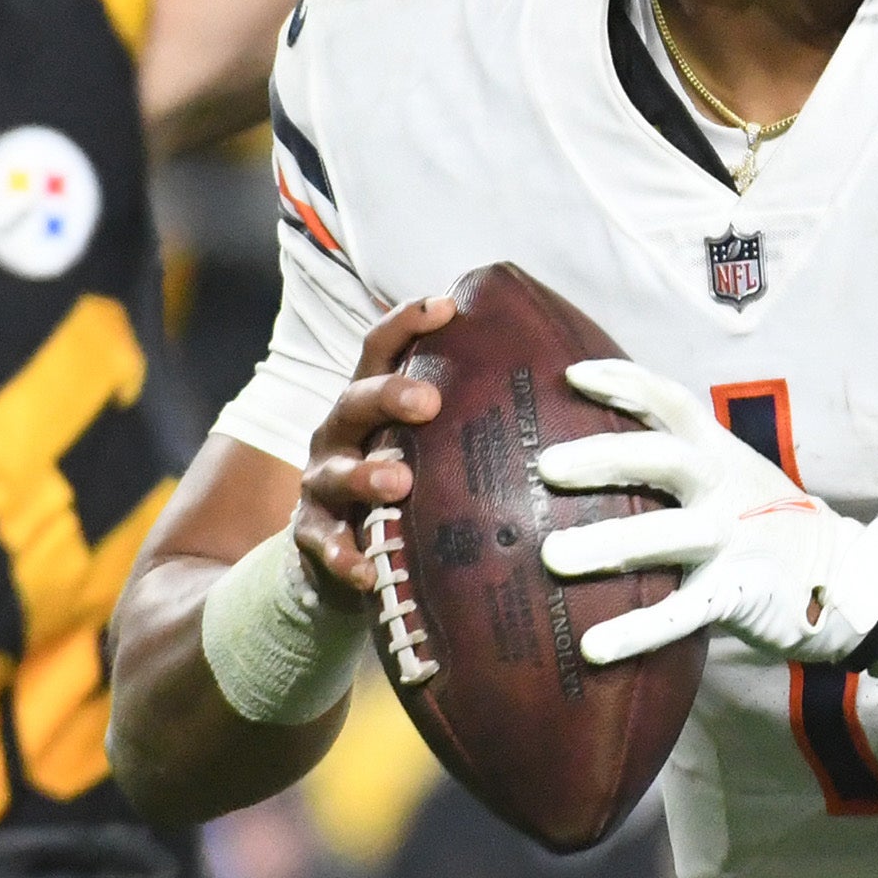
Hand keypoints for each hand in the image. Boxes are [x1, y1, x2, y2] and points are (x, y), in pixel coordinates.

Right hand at [292, 297, 457, 603]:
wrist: (345, 556)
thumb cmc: (407, 487)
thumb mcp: (430, 446)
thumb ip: (469, 421)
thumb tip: (566, 393)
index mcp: (372, 402)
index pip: (382, 347)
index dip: (407, 321)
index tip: (447, 306)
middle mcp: (341, 433)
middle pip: (356, 399)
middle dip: (389, 394)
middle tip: (429, 402)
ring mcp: (322, 482)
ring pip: (338, 472)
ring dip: (366, 475)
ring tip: (398, 481)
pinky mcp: (311, 534)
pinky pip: (323, 543)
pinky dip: (343, 556)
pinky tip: (365, 571)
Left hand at [536, 360, 877, 666]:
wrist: (846, 576)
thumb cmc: (764, 524)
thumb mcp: (732, 478)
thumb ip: (679, 465)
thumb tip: (590, 455)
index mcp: (720, 453)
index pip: (671, 402)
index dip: (625, 382)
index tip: (572, 375)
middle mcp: (724, 488)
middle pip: (662, 458)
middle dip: (604, 457)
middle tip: (546, 466)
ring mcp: (733, 541)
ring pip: (666, 534)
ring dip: (608, 544)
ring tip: (551, 556)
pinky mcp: (738, 594)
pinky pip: (682, 613)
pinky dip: (637, 631)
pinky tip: (594, 647)